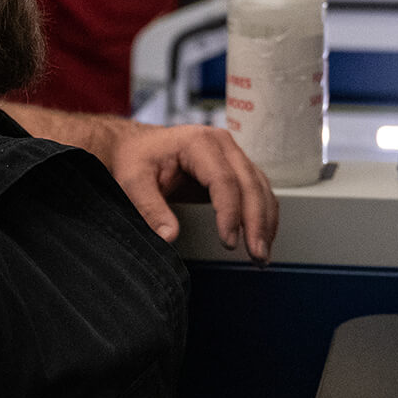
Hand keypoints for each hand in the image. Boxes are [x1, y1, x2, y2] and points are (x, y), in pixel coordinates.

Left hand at [102, 123, 275, 263]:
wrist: (137, 145)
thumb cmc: (136, 158)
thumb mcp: (133, 181)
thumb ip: (149, 208)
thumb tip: (169, 236)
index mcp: (198, 142)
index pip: (223, 180)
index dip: (229, 213)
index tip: (228, 242)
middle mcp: (222, 144)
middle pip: (250, 184)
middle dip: (256, 223)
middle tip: (256, 254)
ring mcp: (233, 155)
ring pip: (260, 188)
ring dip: (265, 223)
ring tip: (261, 255)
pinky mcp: (236, 168)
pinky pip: (259, 191)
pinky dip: (264, 216)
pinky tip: (262, 238)